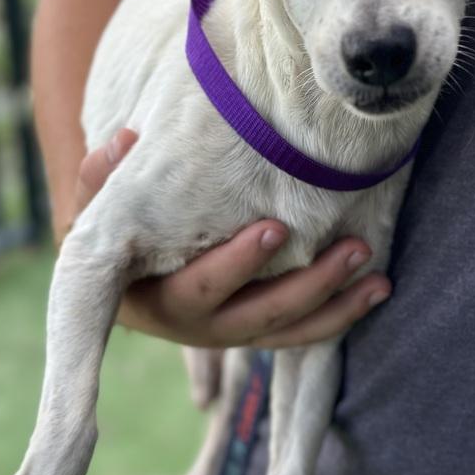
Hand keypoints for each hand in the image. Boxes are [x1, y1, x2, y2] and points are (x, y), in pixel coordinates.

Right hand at [73, 129, 391, 347]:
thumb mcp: (96, 208)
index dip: (238, 264)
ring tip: (377, 278)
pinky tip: (377, 290)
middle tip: (350, 251)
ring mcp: (232, 335)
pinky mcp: (258, 332)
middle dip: (308, 285)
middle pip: (259, 317)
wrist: (122, 279)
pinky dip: (340, 316)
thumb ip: (102, 175)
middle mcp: (198, 328)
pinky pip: (303, 334)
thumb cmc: (116, 232)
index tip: (276, 230)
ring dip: (336, 305)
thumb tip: (122, 140)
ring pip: (289, 332)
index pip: (200, 288)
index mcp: (157, 300)